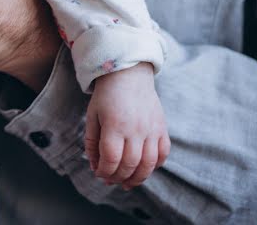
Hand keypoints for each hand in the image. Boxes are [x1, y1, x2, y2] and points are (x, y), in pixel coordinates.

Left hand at [85, 63, 169, 188]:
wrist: (129, 74)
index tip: (99, 174)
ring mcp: (152, 129)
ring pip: (148, 163)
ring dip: (138, 178)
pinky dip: (155, 165)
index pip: (111, 159)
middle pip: (130, 164)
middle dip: (118, 177)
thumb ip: (92, 142)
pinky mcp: (162, 128)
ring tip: (127, 183)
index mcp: (115, 125)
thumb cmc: (106, 95)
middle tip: (111, 180)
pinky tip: (144, 169)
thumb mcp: (92, 115)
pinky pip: (163, 153)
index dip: (104, 171)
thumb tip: (95, 166)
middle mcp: (136, 129)